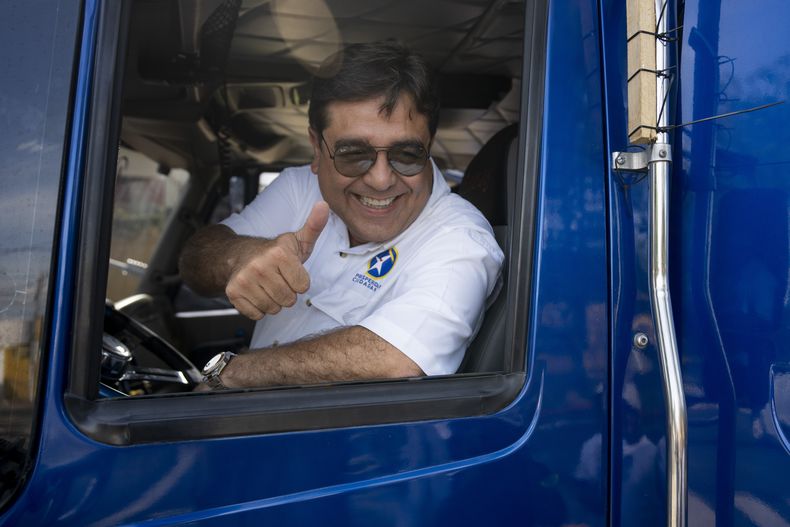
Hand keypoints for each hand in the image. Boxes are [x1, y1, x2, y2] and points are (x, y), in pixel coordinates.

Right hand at [225, 201, 329, 319]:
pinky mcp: (233, 293)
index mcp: (279, 253)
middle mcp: (259, 266)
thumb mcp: (298, 240)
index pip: (303, 287)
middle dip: (287, 293)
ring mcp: (244, 280)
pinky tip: (256, 293)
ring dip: (274, 302)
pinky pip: (256, 314)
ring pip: (273, 309)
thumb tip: (324, 205)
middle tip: (278, 279)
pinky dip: (258, 308)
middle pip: (289, 300)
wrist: (239, 255)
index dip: (299, 281)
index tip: (290, 271)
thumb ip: (314, 226)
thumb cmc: (275, 252)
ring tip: (268, 286)